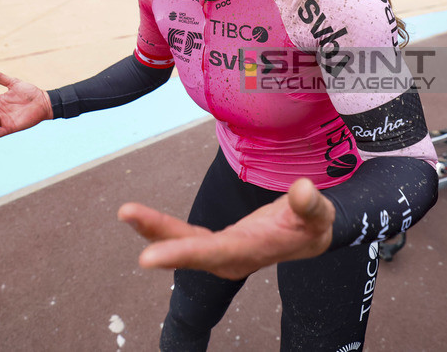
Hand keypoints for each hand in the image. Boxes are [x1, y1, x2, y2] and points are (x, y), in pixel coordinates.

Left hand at [118, 178, 334, 280]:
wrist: (313, 237)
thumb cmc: (314, 225)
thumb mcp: (320, 214)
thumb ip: (311, 204)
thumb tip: (303, 188)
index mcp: (252, 251)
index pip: (213, 252)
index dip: (181, 253)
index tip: (148, 255)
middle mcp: (231, 257)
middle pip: (189, 248)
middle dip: (158, 234)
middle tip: (127, 214)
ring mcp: (222, 252)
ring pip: (183, 242)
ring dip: (154, 228)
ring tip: (126, 212)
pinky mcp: (217, 243)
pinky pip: (185, 236)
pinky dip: (162, 227)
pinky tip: (139, 218)